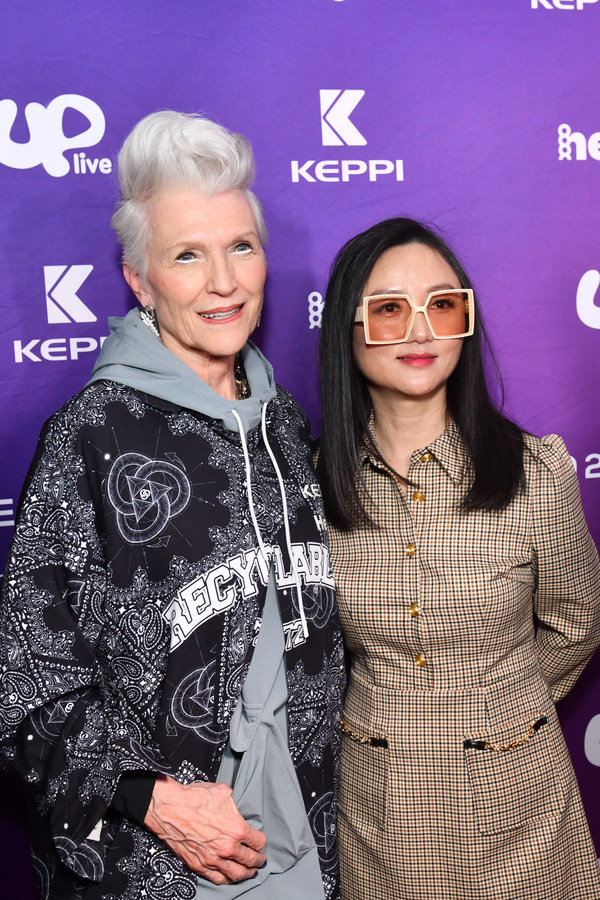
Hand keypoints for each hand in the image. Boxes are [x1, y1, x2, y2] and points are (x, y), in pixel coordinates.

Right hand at [144, 774, 266, 883]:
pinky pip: (218, 878)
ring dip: (246, 873)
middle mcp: (227, 847)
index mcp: (236, 828)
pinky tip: (230, 876)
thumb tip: (236, 803)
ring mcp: (213, 859)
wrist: (169, 809)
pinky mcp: (199, 865)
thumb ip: (234, 801)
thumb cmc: (194, 798)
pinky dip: (227, 879)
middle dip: (258, 860)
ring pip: (236, 874)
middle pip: (250, 860)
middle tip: (261, 860)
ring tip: (250, 871)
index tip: (260, 842)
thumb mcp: (222, 791)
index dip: (261, 841)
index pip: (258, 841)